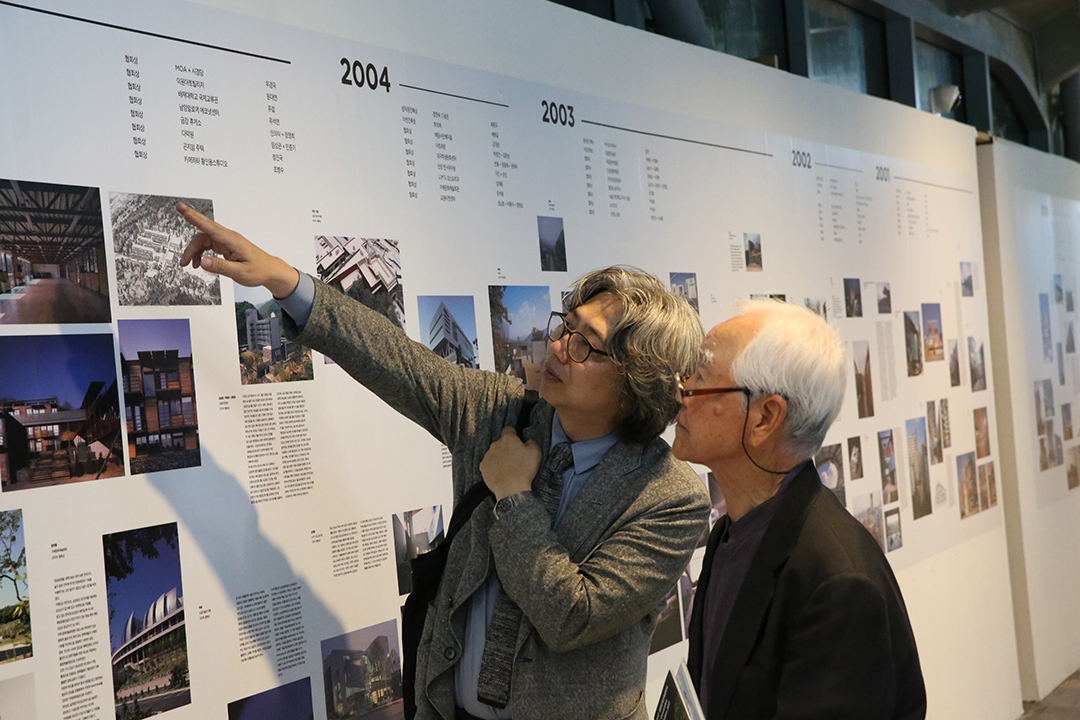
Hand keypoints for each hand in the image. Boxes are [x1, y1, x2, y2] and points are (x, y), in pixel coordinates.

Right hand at [175, 203, 298, 297]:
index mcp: (232, 240)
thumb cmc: (259, 270)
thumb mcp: (240, 272)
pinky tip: (198, 263)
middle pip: (203, 233)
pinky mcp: (225, 246)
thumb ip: (221, 267)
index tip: (184, 210)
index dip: (195, 218)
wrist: (269, 270)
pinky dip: (200, 253)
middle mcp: (228, 238)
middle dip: (191, 235)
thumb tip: (203, 262)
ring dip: (194, 251)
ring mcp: (226, 241)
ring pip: (203, 240)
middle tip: (180, 230)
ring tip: (188, 264)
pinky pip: (208, 245)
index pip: (210, 227)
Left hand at [480, 427, 541, 500]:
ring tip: (507, 469)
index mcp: (508, 439)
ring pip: (494, 453)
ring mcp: (487, 456)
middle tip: (514, 459)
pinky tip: (500, 474)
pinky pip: (488, 464)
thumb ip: (531, 442)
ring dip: (499, 458)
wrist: (512, 489)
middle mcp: (495, 444)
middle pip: (501, 443)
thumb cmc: (525, 470)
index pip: (508, 430)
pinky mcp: (483, 467)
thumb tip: (526, 441)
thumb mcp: (536, 453)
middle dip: (506, 448)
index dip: (513, 434)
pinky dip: (493, 467)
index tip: (516, 442)